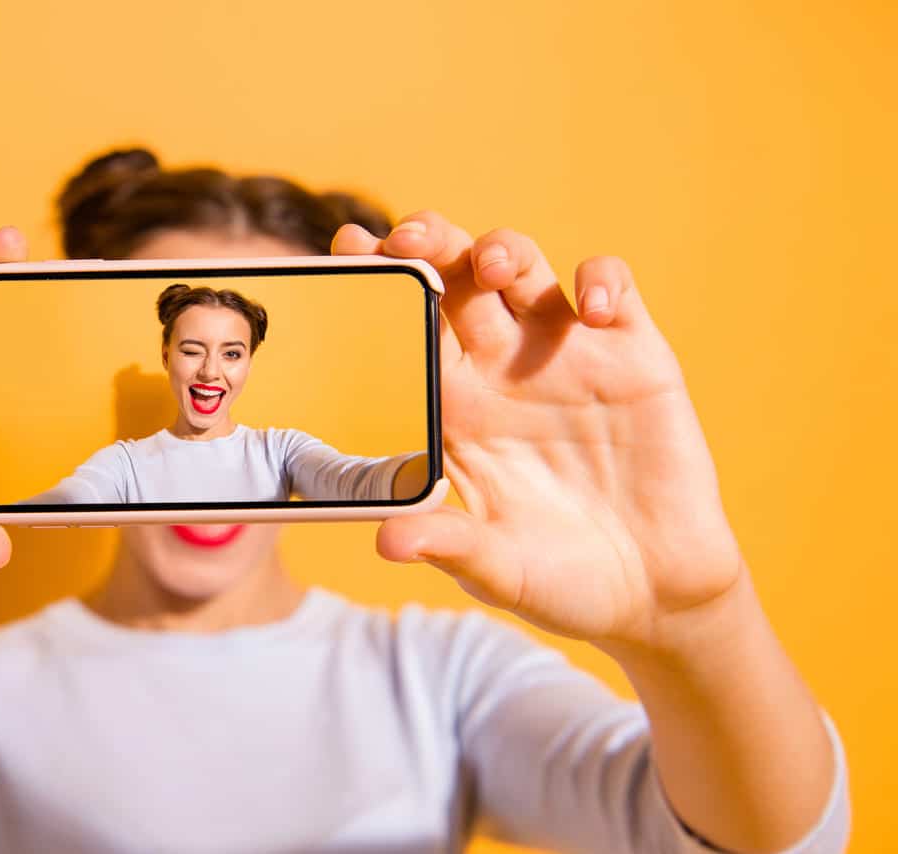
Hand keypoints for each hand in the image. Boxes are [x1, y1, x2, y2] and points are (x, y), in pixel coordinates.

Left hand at [334, 213, 746, 651]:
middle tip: (406, 238)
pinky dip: (603, 282)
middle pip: (456, 278)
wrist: (654, 596)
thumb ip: (448, 545)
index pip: (406, 327)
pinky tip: (594, 310)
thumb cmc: (561, 580)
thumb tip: (386, 541)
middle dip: (429, 243)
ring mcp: (568, 355)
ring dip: (503, 249)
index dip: (379, 282)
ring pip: (526, 268)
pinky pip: (615, 290)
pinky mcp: (634, 357)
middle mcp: (504, 368)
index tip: (347, 249)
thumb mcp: (497, 569)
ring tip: (490, 263)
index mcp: (456, 407)